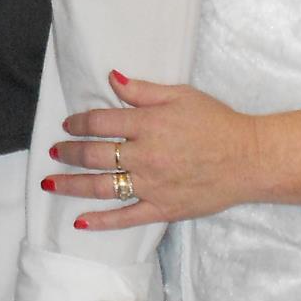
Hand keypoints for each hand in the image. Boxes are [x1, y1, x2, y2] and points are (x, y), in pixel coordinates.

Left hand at [41, 71, 261, 229]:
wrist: (250, 158)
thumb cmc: (216, 122)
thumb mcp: (180, 95)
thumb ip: (142, 90)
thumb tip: (111, 79)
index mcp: (148, 124)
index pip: (100, 123)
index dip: (78, 123)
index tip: (68, 125)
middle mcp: (145, 156)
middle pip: (94, 155)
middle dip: (67, 153)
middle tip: (53, 152)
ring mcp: (152, 185)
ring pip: (102, 187)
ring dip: (72, 185)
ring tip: (50, 183)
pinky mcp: (163, 209)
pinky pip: (126, 218)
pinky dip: (101, 221)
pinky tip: (80, 221)